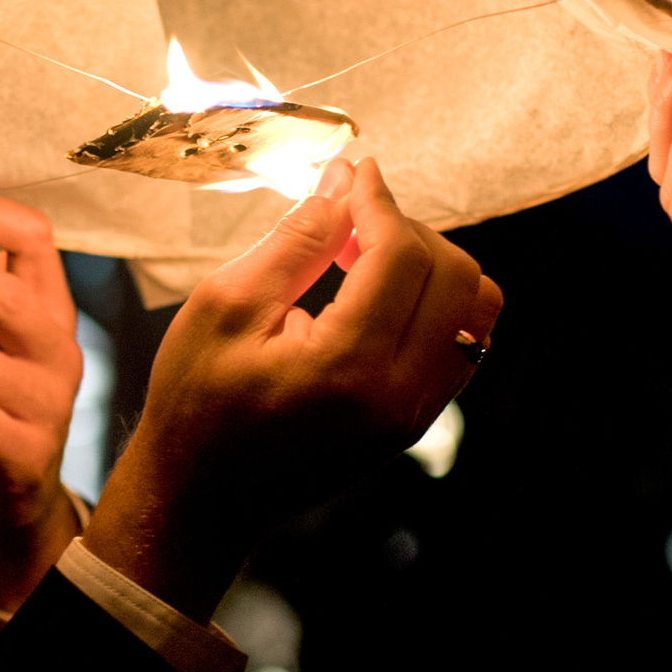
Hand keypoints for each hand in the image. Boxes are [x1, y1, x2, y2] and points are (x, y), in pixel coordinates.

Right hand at [86, 158, 503, 620]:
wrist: (199, 500)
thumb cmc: (196, 404)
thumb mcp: (225, 306)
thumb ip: (296, 240)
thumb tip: (343, 181)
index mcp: (348, 368)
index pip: (402, 254)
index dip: (379, 199)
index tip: (349, 170)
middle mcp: (399, 396)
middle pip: (455, 274)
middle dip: (406, 228)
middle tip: (344, 222)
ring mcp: (415, 413)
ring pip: (475, 307)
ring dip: (428, 262)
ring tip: (361, 259)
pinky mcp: (415, 419)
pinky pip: (462, 339)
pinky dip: (432, 299)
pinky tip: (372, 294)